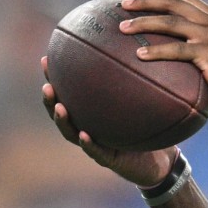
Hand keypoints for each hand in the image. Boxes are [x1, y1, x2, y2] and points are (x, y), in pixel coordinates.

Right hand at [40, 55, 175, 186]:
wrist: (162, 160)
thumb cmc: (150, 128)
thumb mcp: (143, 101)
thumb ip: (137, 80)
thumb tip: (140, 46)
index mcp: (91, 113)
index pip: (68, 94)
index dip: (54, 80)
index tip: (45, 60)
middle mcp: (88, 127)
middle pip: (61, 113)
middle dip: (50, 100)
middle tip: (47, 86)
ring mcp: (96, 145)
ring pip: (71, 133)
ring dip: (63, 121)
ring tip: (60, 107)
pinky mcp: (109, 161)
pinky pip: (97, 152)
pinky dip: (89, 144)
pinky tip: (84, 135)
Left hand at [118, 0, 207, 109]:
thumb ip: (207, 44)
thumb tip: (185, 52)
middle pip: (173, 4)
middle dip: (145, 2)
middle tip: (123, 5)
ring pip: (170, 23)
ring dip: (144, 23)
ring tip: (123, 28)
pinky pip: (176, 49)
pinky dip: (156, 50)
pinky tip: (140, 55)